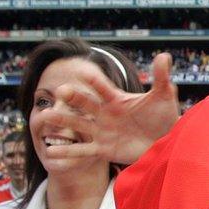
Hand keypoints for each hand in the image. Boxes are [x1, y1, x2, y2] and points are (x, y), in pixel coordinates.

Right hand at [40, 52, 178, 164]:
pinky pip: (83, 151)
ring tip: (44, 117)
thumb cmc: (164, 117)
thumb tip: (164, 55)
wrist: (165, 143)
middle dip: (73, 97)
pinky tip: (50, 152)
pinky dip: (67, 152)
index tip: (83, 72)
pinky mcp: (103, 149)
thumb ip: (161, 77)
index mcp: (117, 99)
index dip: (95, 81)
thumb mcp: (164, 97)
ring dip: (62, 121)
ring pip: (78, 125)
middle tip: (61, 91)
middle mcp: (105, 113)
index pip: (103, 87)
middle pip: (85, 103)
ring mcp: (102, 131)